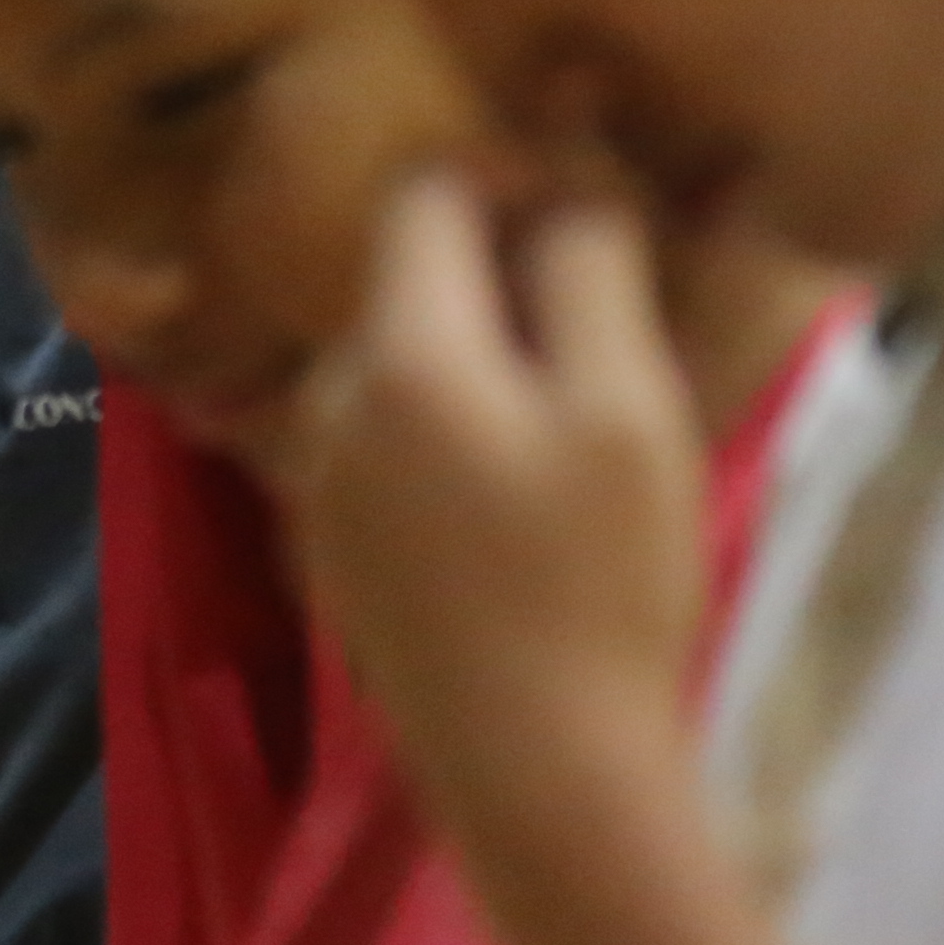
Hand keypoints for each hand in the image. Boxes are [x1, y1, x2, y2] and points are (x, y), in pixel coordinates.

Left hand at [284, 174, 714, 867]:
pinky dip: (457, 434)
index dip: (514, 171)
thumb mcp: (625, 408)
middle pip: (412, 281)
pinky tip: (531, 500)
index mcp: (393, 352)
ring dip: (486, 359)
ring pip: (406, 365)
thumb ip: (584, 270)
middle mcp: (327, 402)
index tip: (597, 207)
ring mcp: (318, 481)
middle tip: (617, 323)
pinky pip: (393, 443)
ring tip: (587, 420)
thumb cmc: (600, 582)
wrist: (542, 773)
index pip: (425, 192)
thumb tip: (562, 176)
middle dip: (506, 275)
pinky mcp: (335, 549)